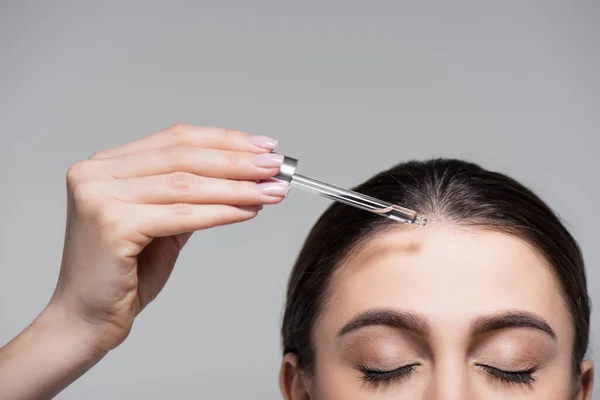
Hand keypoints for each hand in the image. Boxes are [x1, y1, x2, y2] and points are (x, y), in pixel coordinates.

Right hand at [48, 124, 287, 353]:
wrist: (88, 318)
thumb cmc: (125, 272)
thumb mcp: (162, 223)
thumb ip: (191, 196)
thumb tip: (246, 177)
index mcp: (105, 164)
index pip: (175, 139)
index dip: (224, 140)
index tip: (263, 146)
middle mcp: (96, 173)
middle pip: (183, 156)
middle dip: (237, 161)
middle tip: (277, 167)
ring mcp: (100, 196)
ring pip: (187, 184)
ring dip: (238, 187)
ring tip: (272, 190)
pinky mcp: (111, 225)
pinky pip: (183, 214)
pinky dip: (222, 212)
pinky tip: (249, 211)